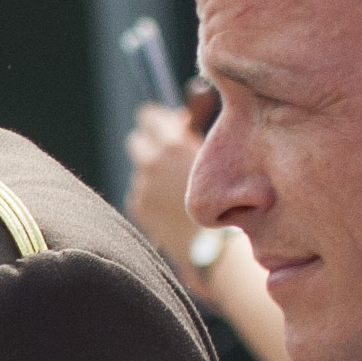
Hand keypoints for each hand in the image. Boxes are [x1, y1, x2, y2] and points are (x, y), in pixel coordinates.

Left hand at [124, 103, 207, 265]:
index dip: (155, 121)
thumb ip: (190, 134)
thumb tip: (176, 118)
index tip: (161, 126)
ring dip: (154, 173)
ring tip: (180, 191)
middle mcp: (151, 162)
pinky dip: (153, 195)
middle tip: (165, 154)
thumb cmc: (225, 195)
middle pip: (136, 140)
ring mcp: (141, 185)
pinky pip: (141, 191)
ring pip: (142, 169)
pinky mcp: (137, 205)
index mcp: (171, 144)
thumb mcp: (213, 157)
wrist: (215, 243)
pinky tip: (173, 206)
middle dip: (149, 144)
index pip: (147, 117)